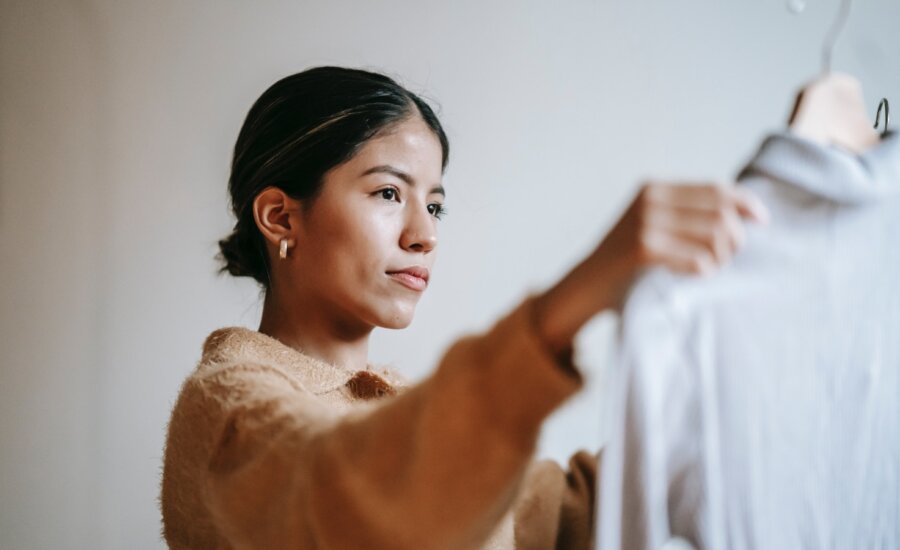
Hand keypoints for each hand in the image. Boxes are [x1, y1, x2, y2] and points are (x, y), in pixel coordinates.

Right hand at [597, 181, 769, 278]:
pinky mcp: (643, 248)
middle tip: (726, 258)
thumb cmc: (624, 264)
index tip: (762, 220)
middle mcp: (650, 199)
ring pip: (715, 234)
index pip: (715, 188)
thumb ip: (685, 215)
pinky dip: (703, 271)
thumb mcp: (653, 227)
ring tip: (709, 268)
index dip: (745, 202)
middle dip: (735, 238)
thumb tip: (742, 214)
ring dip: (722, 256)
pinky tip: (692, 275)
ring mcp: (645, 222)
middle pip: (721, 211)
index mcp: (654, 188)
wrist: (585, 288)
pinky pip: (698, 259)